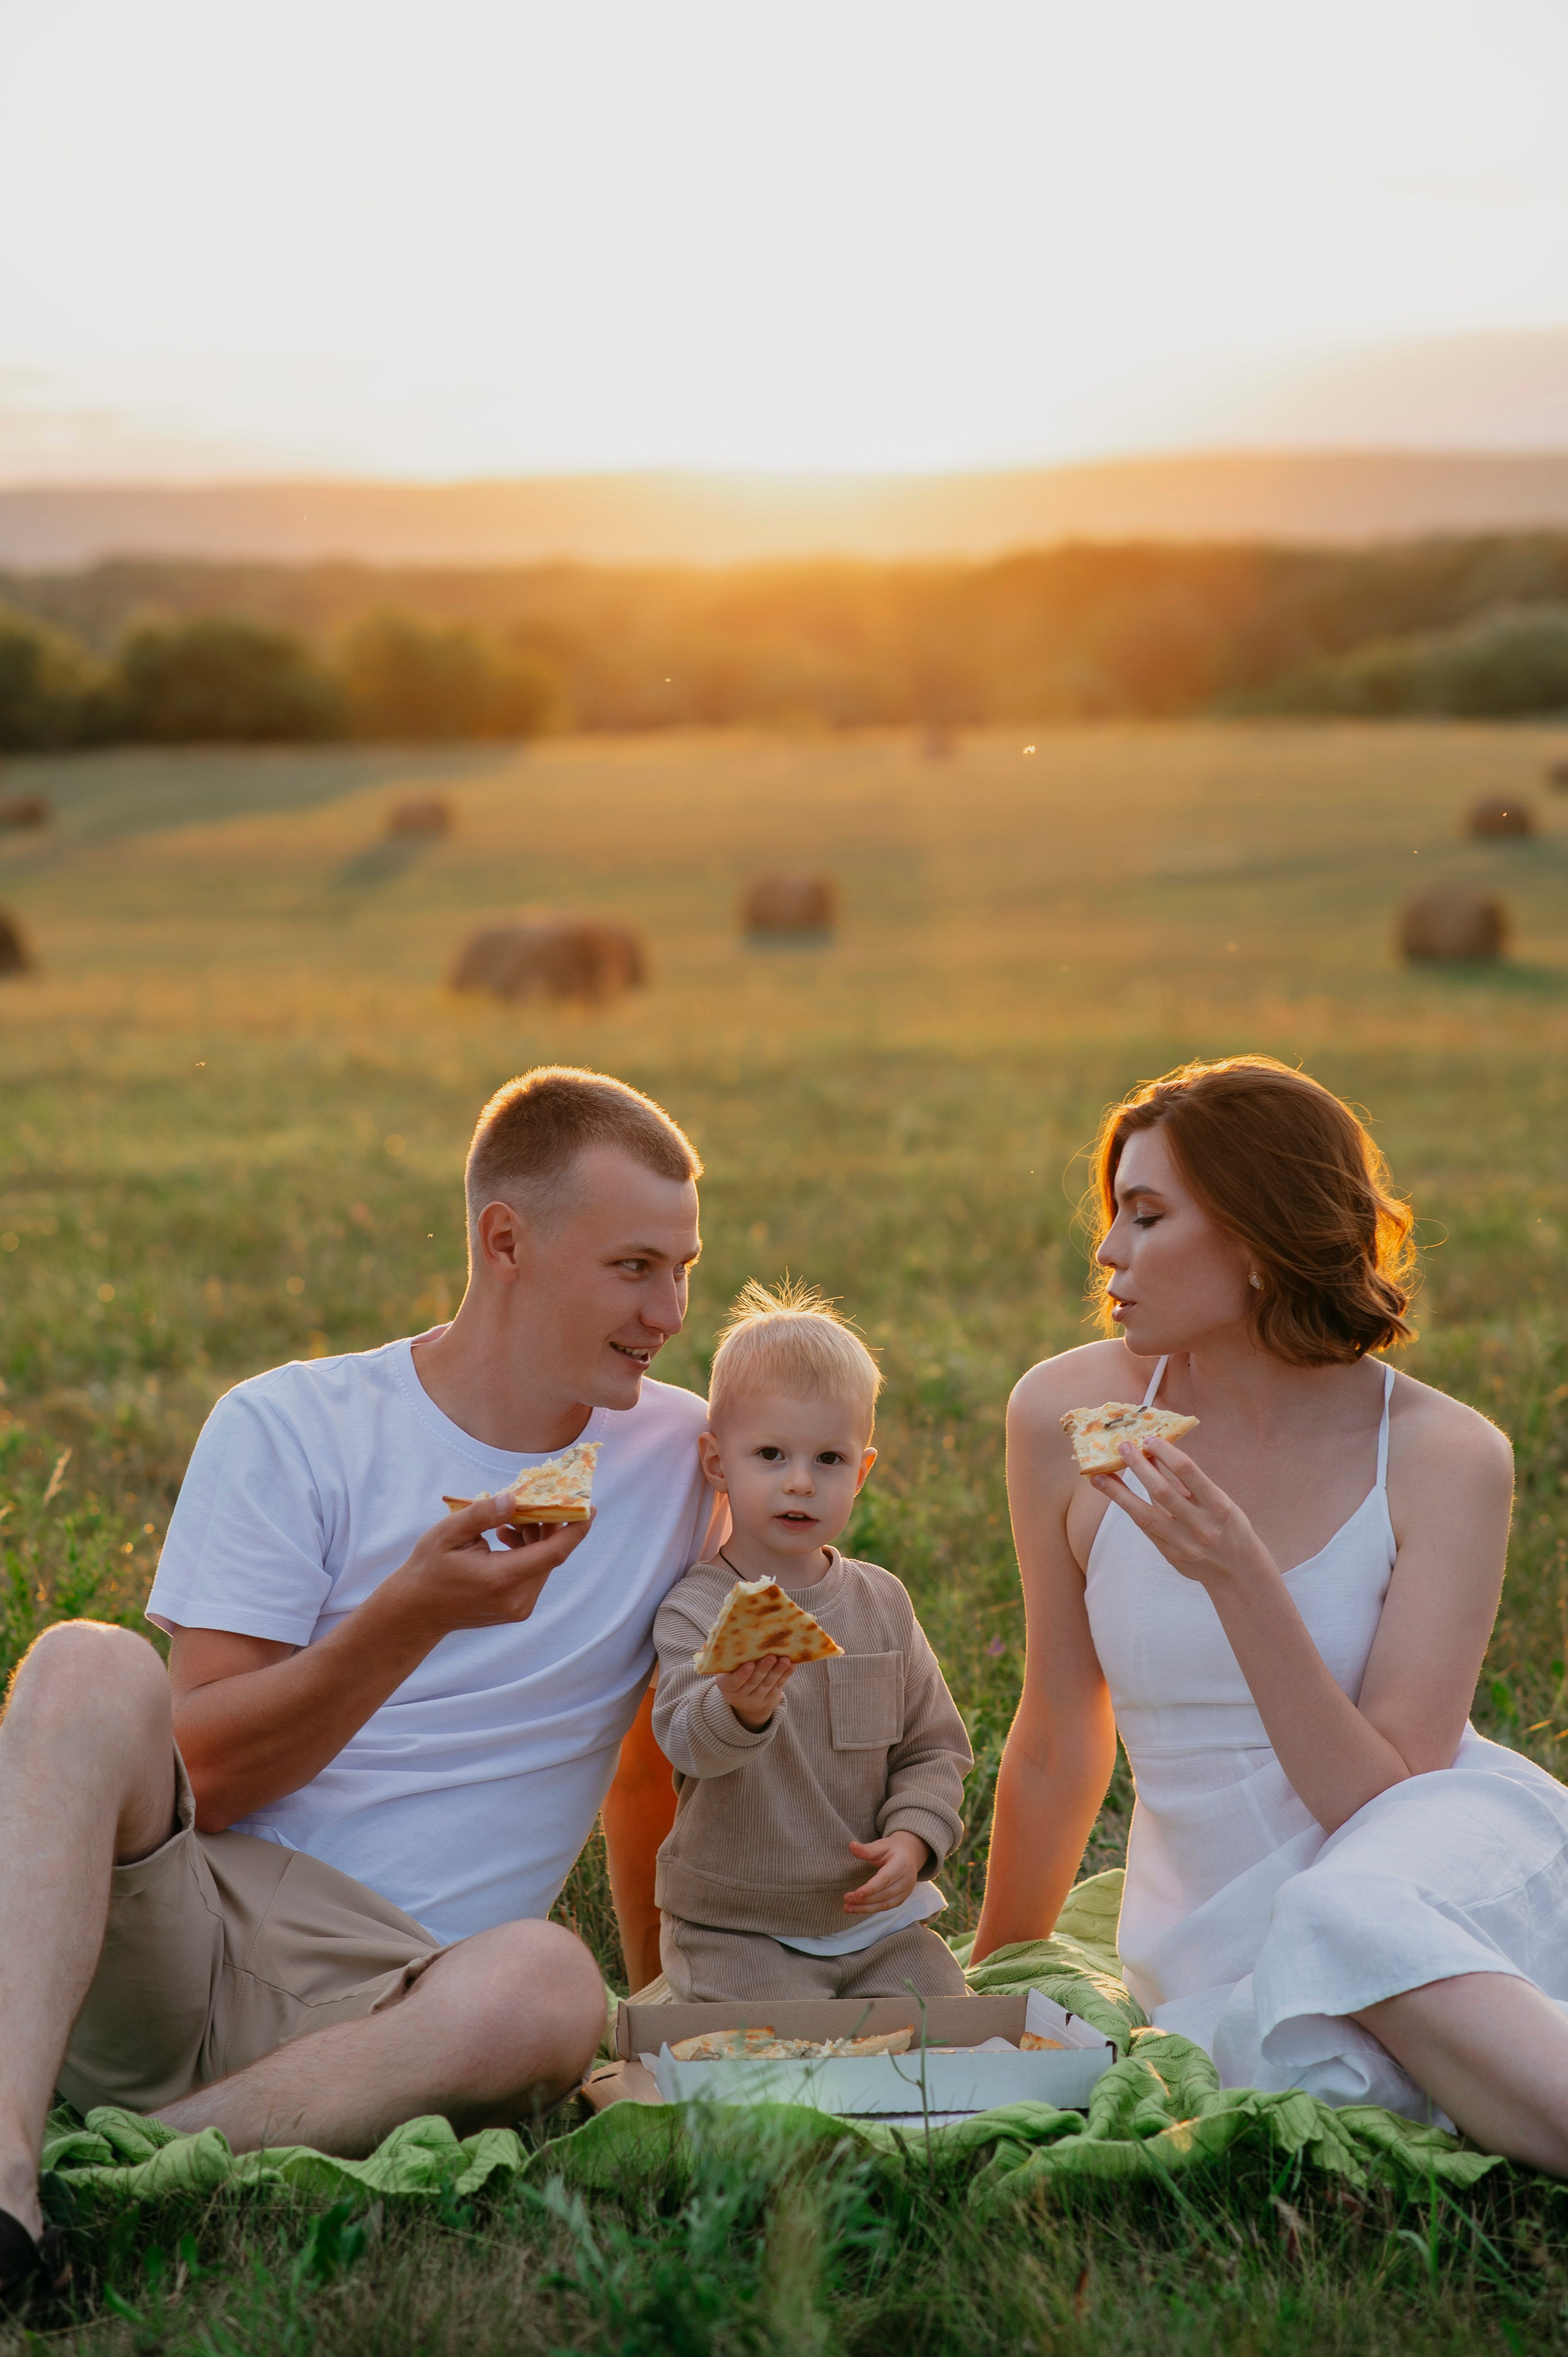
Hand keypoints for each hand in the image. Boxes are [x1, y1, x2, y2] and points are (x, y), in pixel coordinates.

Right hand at [382, 1497, 593, 1641]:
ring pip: (542, 1564)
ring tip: (506, 1522)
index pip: (553, 1553)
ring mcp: (518, 1608)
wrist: (415, 1612)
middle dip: (547, 1524)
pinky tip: (505, 1537)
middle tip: (535, 1498)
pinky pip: (532, 1574)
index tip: (590, 1507)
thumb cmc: (428, 1570)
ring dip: (534, 1537)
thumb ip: (481, 1515)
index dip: (575, 1530)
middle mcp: (516, 1599)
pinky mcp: (516, 1609)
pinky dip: (526, 1553)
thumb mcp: (447, 1534)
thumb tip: (512, 1498)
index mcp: (502, 1580)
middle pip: (548, 1556)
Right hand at [717, 1653, 792, 1728]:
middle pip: (753, 1682)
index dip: (742, 1674)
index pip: (734, 1682)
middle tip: (771, 1657)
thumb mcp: (728, 1670)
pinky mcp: (771, 1699)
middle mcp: (741, 1696)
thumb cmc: (735, 1674)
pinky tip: (791, 1665)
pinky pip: (778, 1686)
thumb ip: (734, 1659)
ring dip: (777, 1671)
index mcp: (727, 1687)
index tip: (750, 1664)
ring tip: (785, 1660)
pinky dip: (785, 1675)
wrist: (745, 1698)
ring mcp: (757, 1700)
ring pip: (768, 1684)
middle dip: (763, 1669)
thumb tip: (746, 1638)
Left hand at [844, 1829, 927, 1914]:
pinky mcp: (902, 1898)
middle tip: (846, 1899)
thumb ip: (867, 1849)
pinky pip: (887, 1907)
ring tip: (848, 1907)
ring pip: (885, 1904)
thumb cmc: (892, 1849)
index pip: (885, 1879)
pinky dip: (872, 1909)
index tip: (856, 1893)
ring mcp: (906, 1891)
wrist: (910, 1854)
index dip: (871, 1888)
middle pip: (884, 1894)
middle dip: (865, 1899)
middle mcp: (906, 1880)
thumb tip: (851, 1846)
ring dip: (866, 1908)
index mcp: (901, 1864)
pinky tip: (858, 1908)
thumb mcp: (881, 1845)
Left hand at [1091, 1437, 1270, 1590]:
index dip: (1166, 1452)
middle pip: (1161, 1491)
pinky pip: (1145, 1528)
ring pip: (1144, 1514)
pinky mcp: (1170, 1555)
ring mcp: (1184, 1543)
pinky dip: (1129, 1508)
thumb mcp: (1218, 1500)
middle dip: (1138, 1466)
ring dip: (1119, 1492)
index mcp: (1218, 1505)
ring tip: (1098, 1476)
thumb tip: (1155, 1454)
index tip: (1149, 1438)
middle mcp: (1201, 1525)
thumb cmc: (1229, 1526)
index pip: (1188, 1471)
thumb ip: (1188, 1482)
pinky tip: (1114, 1494)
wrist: (1238, 1572)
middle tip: (1121, 1447)